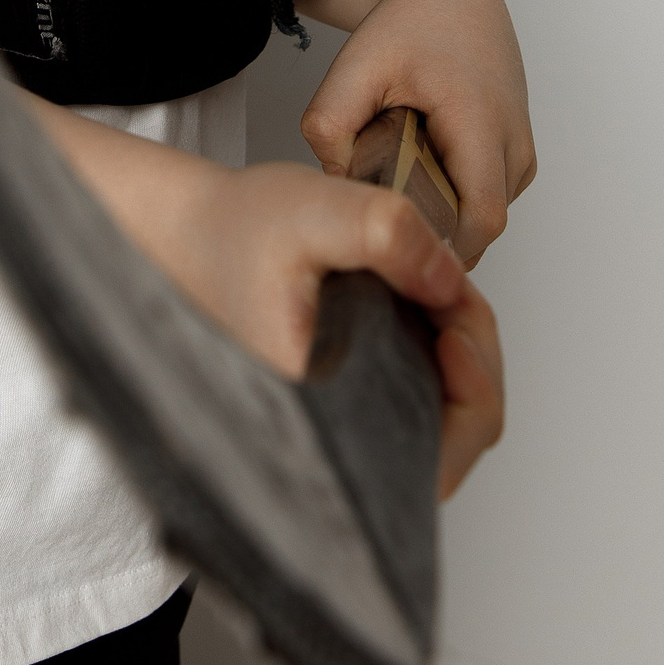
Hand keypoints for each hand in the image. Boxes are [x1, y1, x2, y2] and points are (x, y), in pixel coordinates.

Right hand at [174, 161, 503, 496]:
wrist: (189, 234)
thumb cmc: (235, 231)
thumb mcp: (311, 208)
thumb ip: (385, 230)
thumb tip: (450, 277)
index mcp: (319, 416)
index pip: (436, 456)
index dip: (473, 388)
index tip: (457, 318)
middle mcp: (329, 443)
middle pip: (449, 444)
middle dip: (474, 361)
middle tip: (450, 290)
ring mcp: (340, 426)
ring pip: (437, 424)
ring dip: (457, 357)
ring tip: (433, 290)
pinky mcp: (346, 403)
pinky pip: (413, 404)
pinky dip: (434, 357)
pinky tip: (418, 306)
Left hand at [300, 0, 535, 266]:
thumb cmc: (408, 25)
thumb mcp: (355, 65)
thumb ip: (329, 124)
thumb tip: (336, 182)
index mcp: (482, 124)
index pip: (479, 220)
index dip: (439, 244)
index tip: (391, 240)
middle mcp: (515, 145)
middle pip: (479, 225)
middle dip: (431, 229)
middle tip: (382, 209)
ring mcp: (521, 151)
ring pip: (483, 213)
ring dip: (443, 210)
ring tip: (398, 178)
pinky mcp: (517, 153)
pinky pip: (487, 196)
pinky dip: (454, 194)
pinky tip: (419, 169)